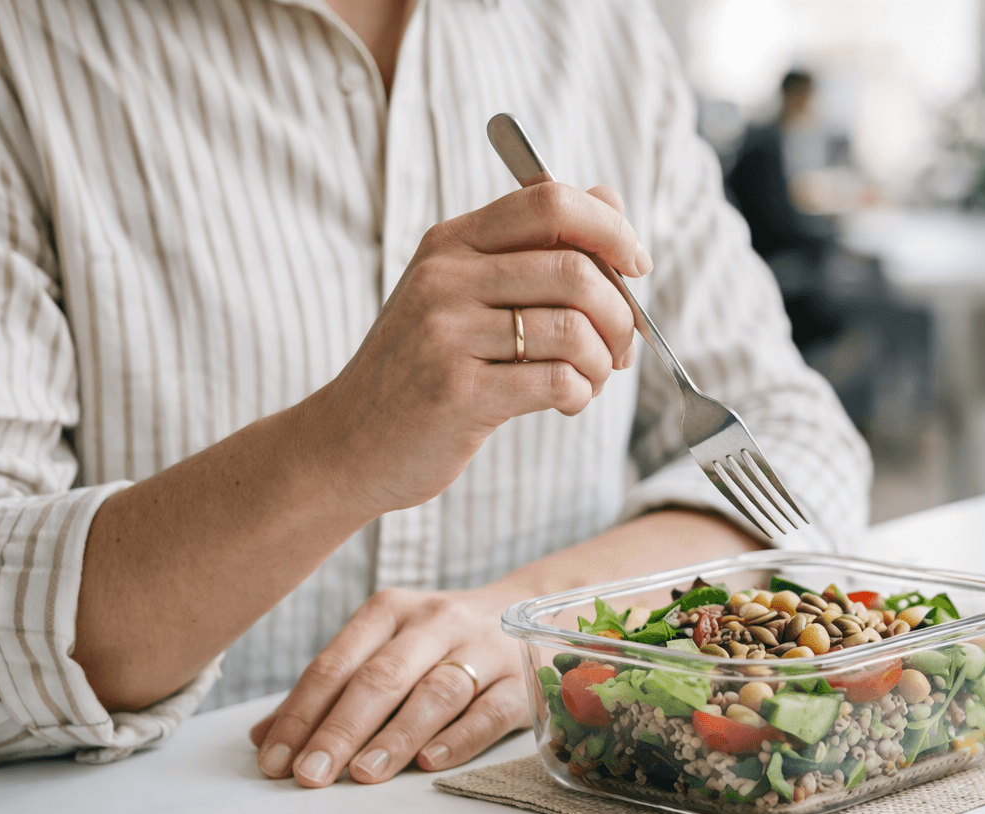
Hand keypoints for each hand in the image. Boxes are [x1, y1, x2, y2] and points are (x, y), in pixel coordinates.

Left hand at [249, 585, 530, 786]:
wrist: (522, 609)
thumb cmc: (435, 641)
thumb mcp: (380, 647)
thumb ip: (327, 691)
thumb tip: (262, 739)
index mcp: (389, 610)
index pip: (336, 664)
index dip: (301, 714)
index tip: (274, 761)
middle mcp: (435, 622)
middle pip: (382, 677)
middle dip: (341, 729)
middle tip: (310, 774)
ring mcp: (481, 648)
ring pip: (436, 692)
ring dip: (397, 735)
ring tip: (364, 773)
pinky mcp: (520, 679)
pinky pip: (490, 710)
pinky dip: (461, 737)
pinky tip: (431, 761)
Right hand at [298, 182, 650, 516]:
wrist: (349, 443)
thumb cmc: (422, 368)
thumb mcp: (464, 292)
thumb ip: (534, 247)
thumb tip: (609, 199)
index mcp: (452, 243)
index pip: (549, 201)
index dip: (611, 229)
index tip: (636, 266)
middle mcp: (445, 279)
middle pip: (575, 268)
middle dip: (621, 313)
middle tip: (619, 346)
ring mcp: (447, 335)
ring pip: (573, 329)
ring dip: (602, 361)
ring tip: (589, 378)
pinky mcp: (457, 393)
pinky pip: (556, 380)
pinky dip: (580, 394)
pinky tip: (566, 402)